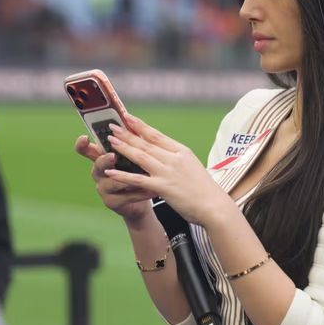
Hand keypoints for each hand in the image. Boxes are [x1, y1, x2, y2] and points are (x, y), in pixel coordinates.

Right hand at [74, 135, 155, 222]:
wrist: (142, 197)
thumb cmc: (137, 170)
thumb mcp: (133, 155)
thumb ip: (129, 140)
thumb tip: (130, 117)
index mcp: (102, 157)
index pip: (85, 149)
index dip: (81, 144)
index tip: (84, 137)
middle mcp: (99, 172)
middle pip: (98, 164)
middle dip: (105, 159)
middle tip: (113, 156)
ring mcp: (103, 188)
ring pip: (113, 181)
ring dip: (129, 178)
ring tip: (143, 175)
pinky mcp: (112, 202)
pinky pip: (126, 196)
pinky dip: (140, 192)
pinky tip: (152, 190)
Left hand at [102, 114, 228, 225]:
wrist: (214, 206)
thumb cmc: (204, 189)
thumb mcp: (192, 167)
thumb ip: (177, 159)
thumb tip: (164, 154)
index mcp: (182, 152)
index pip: (157, 135)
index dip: (140, 126)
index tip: (128, 117)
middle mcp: (174, 159)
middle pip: (146, 143)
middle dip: (127, 134)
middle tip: (112, 126)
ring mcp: (168, 172)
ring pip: (141, 157)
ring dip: (123, 148)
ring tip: (109, 141)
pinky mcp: (163, 187)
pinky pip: (139, 179)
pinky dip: (123, 175)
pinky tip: (110, 172)